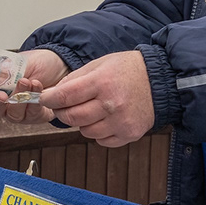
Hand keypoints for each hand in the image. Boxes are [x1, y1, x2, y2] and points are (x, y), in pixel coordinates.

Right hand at [0, 48, 66, 121]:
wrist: (59, 64)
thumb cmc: (35, 63)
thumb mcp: (16, 62)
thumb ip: (0, 71)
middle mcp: (4, 102)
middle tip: (1, 95)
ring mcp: (18, 111)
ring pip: (13, 114)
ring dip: (19, 97)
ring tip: (26, 82)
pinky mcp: (34, 116)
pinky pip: (31, 113)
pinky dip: (34, 99)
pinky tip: (36, 86)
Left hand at [39, 50, 154, 146]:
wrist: (160, 80)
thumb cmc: (129, 69)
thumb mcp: (99, 64)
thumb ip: (75, 79)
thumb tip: (53, 94)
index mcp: (102, 82)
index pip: (65, 96)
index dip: (49, 99)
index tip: (45, 98)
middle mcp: (111, 104)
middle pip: (72, 117)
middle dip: (62, 112)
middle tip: (63, 106)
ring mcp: (121, 121)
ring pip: (85, 131)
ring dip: (81, 123)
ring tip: (90, 110)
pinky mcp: (129, 133)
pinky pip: (101, 140)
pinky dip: (98, 132)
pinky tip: (104, 119)